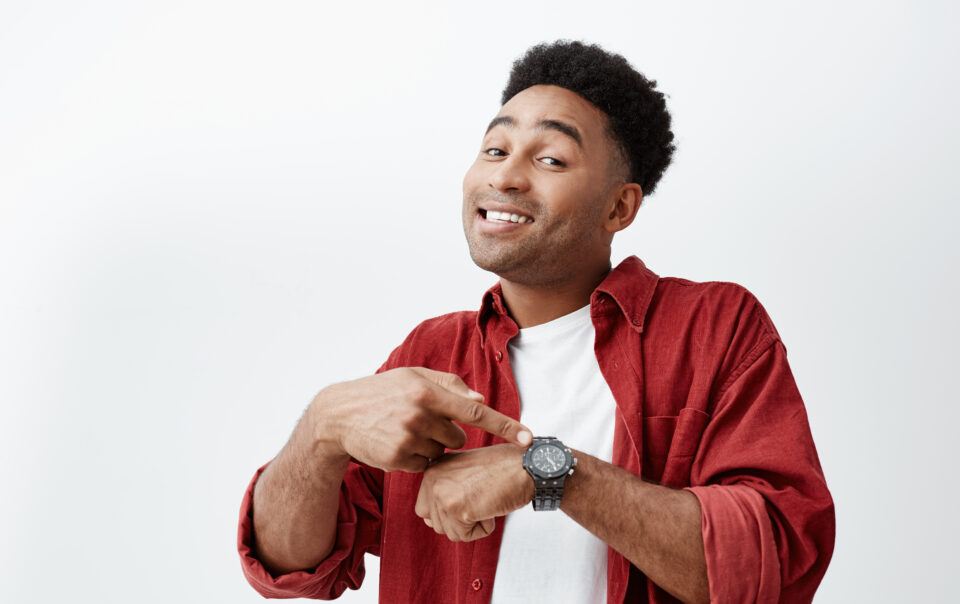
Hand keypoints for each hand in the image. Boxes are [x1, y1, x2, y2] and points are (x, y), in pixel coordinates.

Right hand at [311, 367, 531, 472]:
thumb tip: (481, 402)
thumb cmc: (383, 391)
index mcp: (428, 391)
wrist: (339, 414)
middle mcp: (419, 414)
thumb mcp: (413, 377)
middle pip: (457, 436)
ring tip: (402, 429)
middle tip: (418, 420)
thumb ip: (450, 386)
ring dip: (429, 445)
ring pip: (441, 452)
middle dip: (445, 431)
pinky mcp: (397, 459)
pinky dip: (414, 458)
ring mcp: (407, 438)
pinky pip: (423, 465)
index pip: (477, 412)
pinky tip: (395, 442)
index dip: (505, 426)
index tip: (528, 439)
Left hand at [415, 444, 534, 541]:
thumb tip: (429, 521)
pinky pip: (465, 536)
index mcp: (433, 468)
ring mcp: (441, 492)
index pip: (425, 508)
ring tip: (487, 499)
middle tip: (481, 498)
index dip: (451, 512)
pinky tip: (491, 505)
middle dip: (460, 520)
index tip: (471, 496)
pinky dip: (483, 528)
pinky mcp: (456, 507)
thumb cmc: (503, 468)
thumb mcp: (465, 472)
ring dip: (472, 525)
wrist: (527, 465)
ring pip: (450, 532)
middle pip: (435, 523)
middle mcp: (432, 477)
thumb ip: (445, 491)